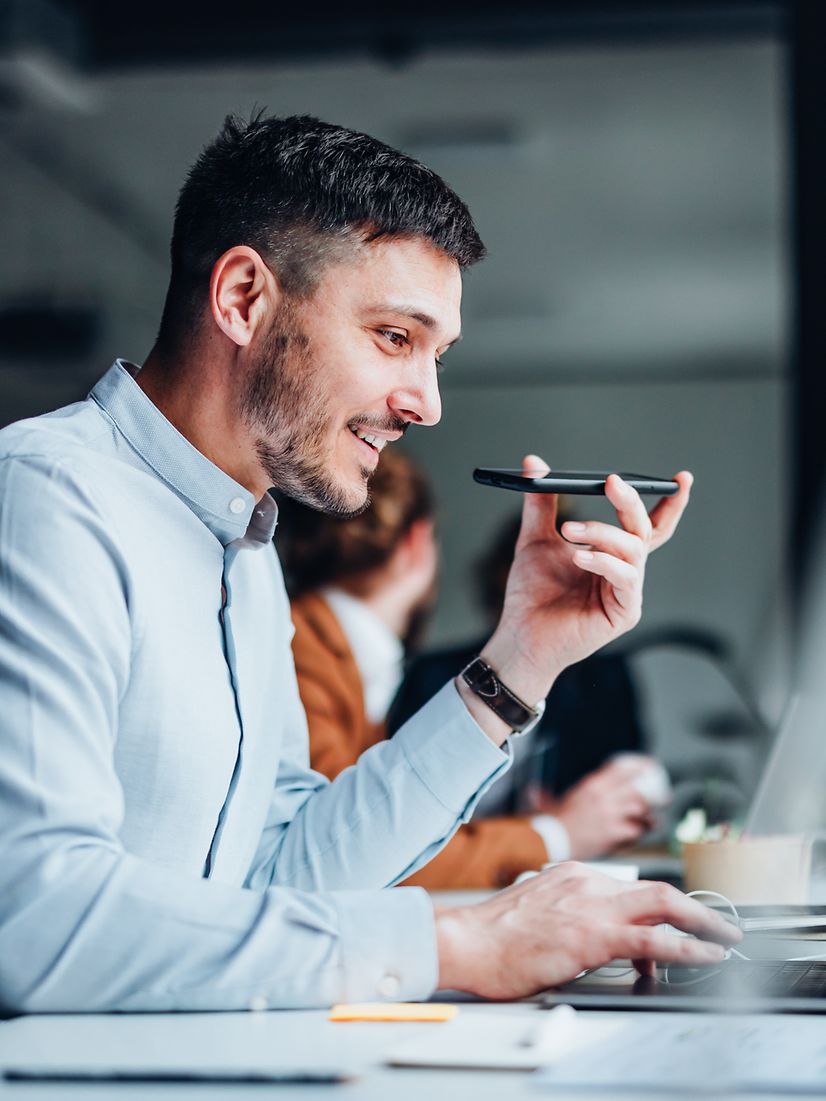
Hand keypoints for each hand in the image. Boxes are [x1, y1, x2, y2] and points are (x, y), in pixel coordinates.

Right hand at [434, 862, 740, 999]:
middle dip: (694, 906)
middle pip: (656, 886)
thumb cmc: (492, 936)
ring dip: (702, 921)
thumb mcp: (537, 912)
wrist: (466, 942)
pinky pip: (653, 938)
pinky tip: (706, 954)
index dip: (658, 907)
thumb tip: (587, 937)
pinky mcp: (592, 935)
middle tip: (719, 922)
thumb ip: (568, 915)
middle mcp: (587, 882)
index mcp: (573, 875)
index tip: (676, 924)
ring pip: (664, 903)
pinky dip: (688, 945)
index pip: (630, 887)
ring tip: (724, 938)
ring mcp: (592, 906)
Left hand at [482, 457, 691, 707]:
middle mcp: (625, 571)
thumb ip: (541, 503)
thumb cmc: (532, 593)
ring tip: (569, 531)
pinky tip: (580, 558)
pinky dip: (604, 562)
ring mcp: (627, 592)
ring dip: (602, 533)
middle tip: (611, 483)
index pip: (648, 523)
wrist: (521, 634)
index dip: (669, 502)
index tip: (680, 478)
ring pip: (633, 550)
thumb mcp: (535, 538)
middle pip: (644, 530)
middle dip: (630, 502)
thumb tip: (534, 464)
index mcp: (612, 553)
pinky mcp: (625, 613)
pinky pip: (626, 578)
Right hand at [531, 757, 659, 859]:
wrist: (552, 842)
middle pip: (639, 789)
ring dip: (649, 815)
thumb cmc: (552, 824)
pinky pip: (636, 831)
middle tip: (662, 797)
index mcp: (593, 784)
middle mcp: (604, 796)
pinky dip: (641, 832)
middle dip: (654, 793)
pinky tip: (642, 833)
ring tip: (652, 819)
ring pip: (641, 809)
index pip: (624, 769)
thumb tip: (536, 791)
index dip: (641, 768)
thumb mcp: (552, 803)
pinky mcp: (614, 834)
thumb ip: (547, 796)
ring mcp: (610, 815)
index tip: (650, 768)